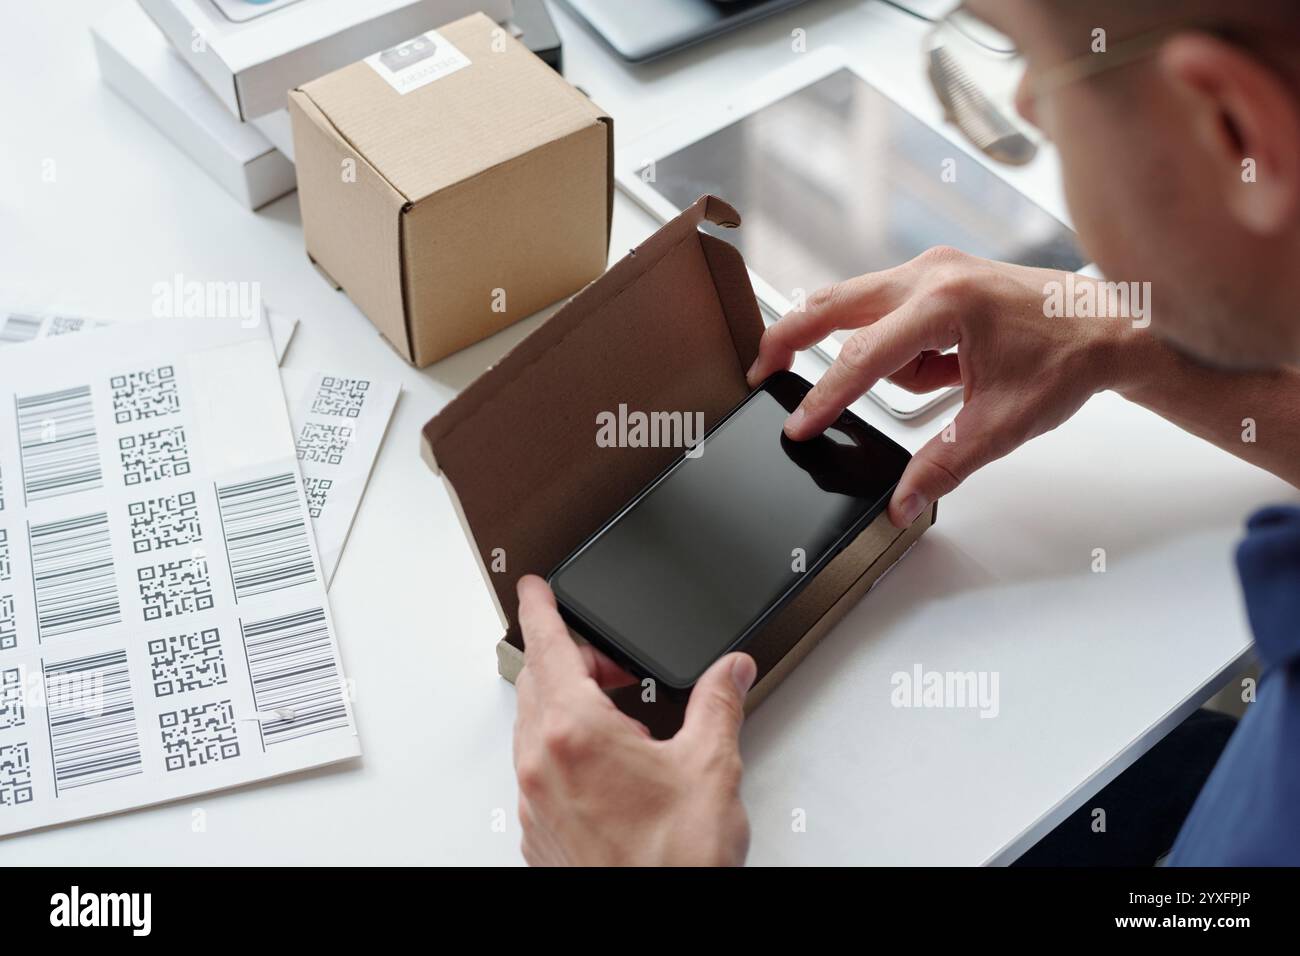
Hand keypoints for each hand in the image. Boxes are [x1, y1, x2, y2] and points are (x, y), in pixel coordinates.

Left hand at [512, 575, 755, 865]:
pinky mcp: (537, 833)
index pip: (547, 646)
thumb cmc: (672, 864)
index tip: (532, 586)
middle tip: (612, 663)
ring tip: (622, 718)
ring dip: (568, 705)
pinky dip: (564, 749)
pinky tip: (610, 767)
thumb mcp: (710, 768)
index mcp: (575, 732)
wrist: (656, 928)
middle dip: (570, 659)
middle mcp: (541, 763)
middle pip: (538, 683)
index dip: (540, 608)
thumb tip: (730, 671)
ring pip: (535, 727)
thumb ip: (719, 705)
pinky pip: (538, 769)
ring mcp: (534, 802)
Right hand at [748, 247, 1122, 526]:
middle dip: (792, 336)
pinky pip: (890, 308)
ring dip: (868, 349)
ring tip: (940, 383)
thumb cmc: (1067, 362)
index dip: (825, 398)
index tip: (799, 427)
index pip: (863, 357)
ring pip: (860, 303)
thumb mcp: (1000, 425)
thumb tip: (901, 504)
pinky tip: (944, 368)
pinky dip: (897, 343)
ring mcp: (935, 267)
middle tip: (758, 369)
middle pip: (836, 303)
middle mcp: (933, 274)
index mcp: (947, 305)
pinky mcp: (940, 273)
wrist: (1113, 326)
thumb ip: (942, 465)